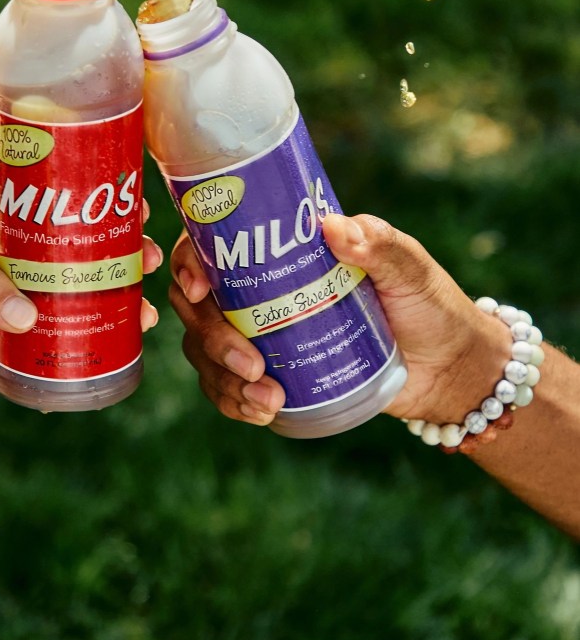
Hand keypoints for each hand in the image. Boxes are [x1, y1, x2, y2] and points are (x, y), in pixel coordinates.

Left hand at [0, 208, 162, 385]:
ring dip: (123, 303)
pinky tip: (126, 347)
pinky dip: (98, 345)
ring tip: (148, 312)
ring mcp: (32, 304)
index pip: (69, 211)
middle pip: (92, 257)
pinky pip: (68, 344)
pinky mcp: (26, 345)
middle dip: (128, 257)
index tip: (139, 206)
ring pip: (89, 301)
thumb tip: (27, 316)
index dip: (106, 207)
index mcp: (17, 232)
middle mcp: (33, 266)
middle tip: (150, 260)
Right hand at [169, 213, 507, 426]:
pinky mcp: (273, 374)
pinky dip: (233, 401)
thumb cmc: (432, 306)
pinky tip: (260, 412)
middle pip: (200, 306)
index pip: (212, 246)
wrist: (450, 370)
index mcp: (283, 253)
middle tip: (251, 365)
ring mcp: (262, 334)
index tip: (198, 288)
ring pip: (206, 351)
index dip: (189, 263)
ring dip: (222, 378)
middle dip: (211, 337)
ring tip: (266, 401)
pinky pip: (228, 387)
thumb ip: (381, 246)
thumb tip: (333, 226)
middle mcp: (260, 290)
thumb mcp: (411, 270)